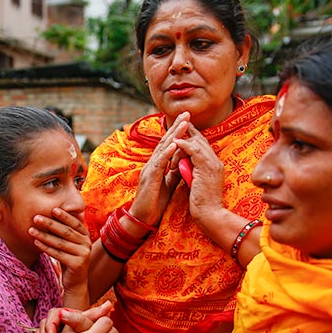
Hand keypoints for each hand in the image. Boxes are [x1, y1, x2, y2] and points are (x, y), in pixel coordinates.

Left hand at [30, 207, 90, 306]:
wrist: (75, 281)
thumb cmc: (69, 258)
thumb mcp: (69, 243)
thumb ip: (64, 230)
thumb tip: (49, 213)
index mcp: (86, 235)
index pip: (74, 222)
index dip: (64, 216)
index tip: (52, 209)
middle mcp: (87, 243)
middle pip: (66, 231)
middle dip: (49, 223)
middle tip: (36, 218)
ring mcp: (83, 254)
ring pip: (60, 243)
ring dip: (44, 235)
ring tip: (31, 230)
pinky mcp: (77, 264)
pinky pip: (58, 254)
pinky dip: (45, 247)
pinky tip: (36, 242)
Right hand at [128, 112, 189, 227]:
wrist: (143, 219)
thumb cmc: (154, 203)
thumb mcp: (169, 183)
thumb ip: (175, 170)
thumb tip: (184, 159)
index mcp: (157, 165)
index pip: (168, 144)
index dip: (178, 132)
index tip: (188, 120)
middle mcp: (152, 164)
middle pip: (165, 141)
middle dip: (176, 127)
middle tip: (187, 113)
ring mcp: (149, 170)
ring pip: (162, 149)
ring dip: (173, 135)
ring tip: (184, 123)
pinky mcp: (149, 179)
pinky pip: (159, 164)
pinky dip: (166, 153)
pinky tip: (174, 144)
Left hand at [172, 123, 229, 226]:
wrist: (210, 214)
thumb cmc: (202, 203)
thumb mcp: (197, 182)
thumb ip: (193, 170)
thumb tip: (183, 162)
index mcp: (214, 164)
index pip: (203, 144)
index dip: (192, 135)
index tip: (180, 129)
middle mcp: (215, 161)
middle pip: (201, 139)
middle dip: (188, 130)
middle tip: (176, 124)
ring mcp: (212, 164)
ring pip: (197, 142)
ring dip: (183, 138)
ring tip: (173, 134)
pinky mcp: (206, 168)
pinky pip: (194, 150)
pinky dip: (184, 144)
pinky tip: (175, 141)